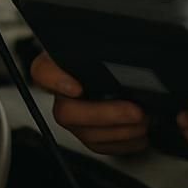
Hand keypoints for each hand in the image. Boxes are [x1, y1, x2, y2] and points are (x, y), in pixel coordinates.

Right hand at [29, 51, 149, 154]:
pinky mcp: (90, 133)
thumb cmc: (111, 54)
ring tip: (145, 121)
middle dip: (105, 115)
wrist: (124, 68)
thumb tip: (128, 40)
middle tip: (135, 111)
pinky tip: (140, 134)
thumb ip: (109, 44)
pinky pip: (100, 146)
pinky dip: (124, 143)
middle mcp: (63, 93)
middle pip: (67, 112)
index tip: (77, 88)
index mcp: (60, 63)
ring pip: (86, 134)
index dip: (55, 81)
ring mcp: (75, 116)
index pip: (42, 71)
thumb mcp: (107, 43)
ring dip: (121, 131)